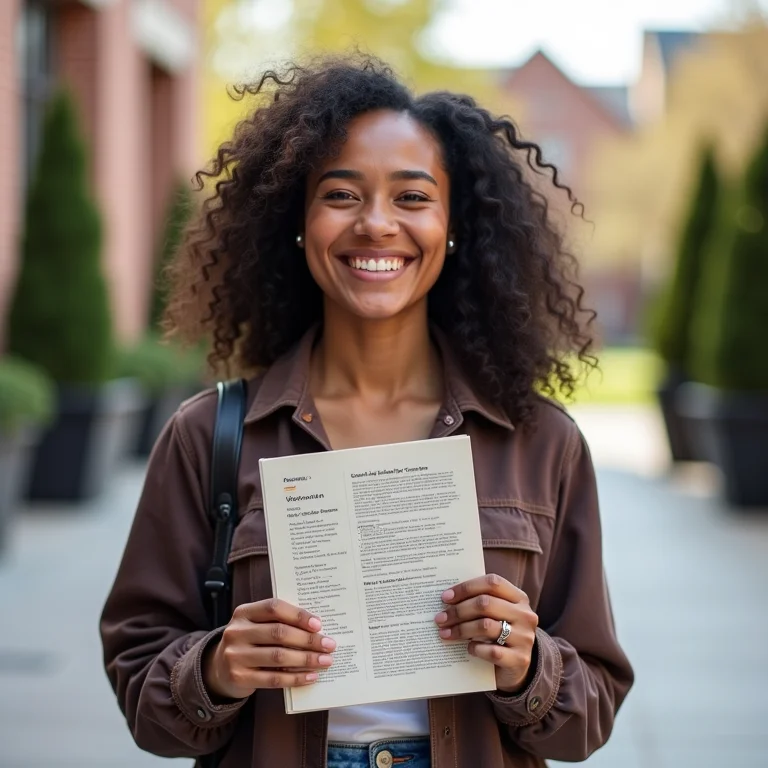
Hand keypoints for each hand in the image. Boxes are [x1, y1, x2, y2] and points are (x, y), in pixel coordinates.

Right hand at [202, 598, 335, 699]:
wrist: (219, 668)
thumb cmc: (249, 641)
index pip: (274, 607)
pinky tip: (311, 676)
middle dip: (308, 639)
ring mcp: (235, 656)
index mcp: (244, 612)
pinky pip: (273, 679)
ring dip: (306, 659)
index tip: (319, 624)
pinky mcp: (239, 678)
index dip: (298, 615)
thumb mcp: (256, 625)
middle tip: (329, 645)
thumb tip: (317, 628)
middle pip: (279, 633)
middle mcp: (236, 632)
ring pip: (278, 656)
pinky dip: (295, 678)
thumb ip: (279, 622)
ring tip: (325, 661)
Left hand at [434, 574, 537, 692]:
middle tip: (440, 618)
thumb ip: (480, 603)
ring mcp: (525, 637)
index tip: (445, 597)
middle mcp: (525, 615)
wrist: (517, 668)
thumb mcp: (496, 615)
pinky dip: (475, 648)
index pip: (492, 583)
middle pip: (485, 604)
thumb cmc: (499, 634)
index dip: (466, 588)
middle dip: (458, 610)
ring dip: (461, 629)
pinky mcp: (520, 659)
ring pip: (486, 626)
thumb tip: (447, 599)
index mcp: (519, 598)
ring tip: (445, 633)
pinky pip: (492, 651)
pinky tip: (468, 648)